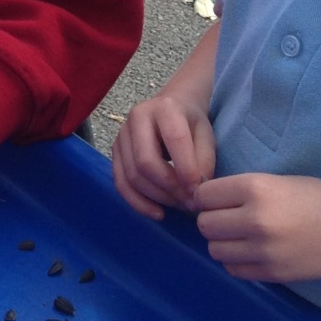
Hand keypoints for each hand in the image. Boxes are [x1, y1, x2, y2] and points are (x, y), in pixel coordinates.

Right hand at [112, 92, 215, 217]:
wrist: (172, 107)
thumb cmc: (191, 122)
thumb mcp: (206, 135)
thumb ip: (204, 161)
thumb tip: (195, 192)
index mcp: (165, 108)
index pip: (174, 139)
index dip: (186, 170)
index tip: (199, 193)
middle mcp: (137, 117)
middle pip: (145, 161)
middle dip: (169, 189)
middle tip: (189, 205)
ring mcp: (121, 134)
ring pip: (131, 175)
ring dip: (156, 198)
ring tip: (179, 207)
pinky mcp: (115, 151)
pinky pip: (120, 182)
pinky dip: (137, 202)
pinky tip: (157, 212)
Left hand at [194, 174, 320, 282]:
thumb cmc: (313, 199)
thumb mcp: (275, 181)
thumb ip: (240, 190)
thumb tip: (203, 200)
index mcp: (255, 188)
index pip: (203, 196)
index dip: (206, 198)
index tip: (215, 201)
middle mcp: (255, 219)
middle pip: (204, 224)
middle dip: (211, 221)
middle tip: (227, 220)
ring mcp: (263, 249)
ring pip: (214, 250)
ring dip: (222, 243)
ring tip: (238, 237)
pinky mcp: (272, 273)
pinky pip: (233, 270)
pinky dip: (236, 261)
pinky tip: (249, 252)